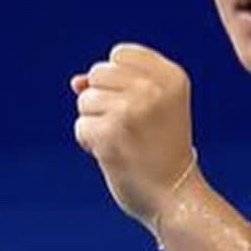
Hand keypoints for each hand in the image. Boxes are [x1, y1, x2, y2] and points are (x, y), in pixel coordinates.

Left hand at [70, 44, 200, 231]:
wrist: (175, 196)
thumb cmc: (162, 151)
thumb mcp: (153, 108)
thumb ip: (117, 85)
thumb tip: (75, 82)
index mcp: (172, 77)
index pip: (120, 54)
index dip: (118, 81)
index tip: (139, 108)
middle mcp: (153, 88)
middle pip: (98, 73)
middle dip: (103, 100)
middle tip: (131, 129)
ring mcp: (131, 110)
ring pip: (85, 100)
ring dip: (96, 123)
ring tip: (123, 142)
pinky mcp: (111, 133)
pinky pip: (81, 127)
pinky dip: (90, 144)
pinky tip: (113, 155)